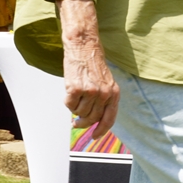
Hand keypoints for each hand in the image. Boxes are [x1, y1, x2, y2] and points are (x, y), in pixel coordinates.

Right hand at [57, 0, 118, 138]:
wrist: (83, 46)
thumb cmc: (93, 63)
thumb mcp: (105, 82)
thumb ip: (103, 100)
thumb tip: (93, 121)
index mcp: (114, 92)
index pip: (109, 119)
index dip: (101, 130)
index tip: (94, 136)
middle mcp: (104, 94)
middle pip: (92, 118)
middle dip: (83, 122)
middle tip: (77, 121)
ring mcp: (90, 92)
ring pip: (79, 113)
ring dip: (76, 108)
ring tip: (77, 95)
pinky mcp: (76, 89)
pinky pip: (69, 105)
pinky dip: (68, 100)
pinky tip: (70, 89)